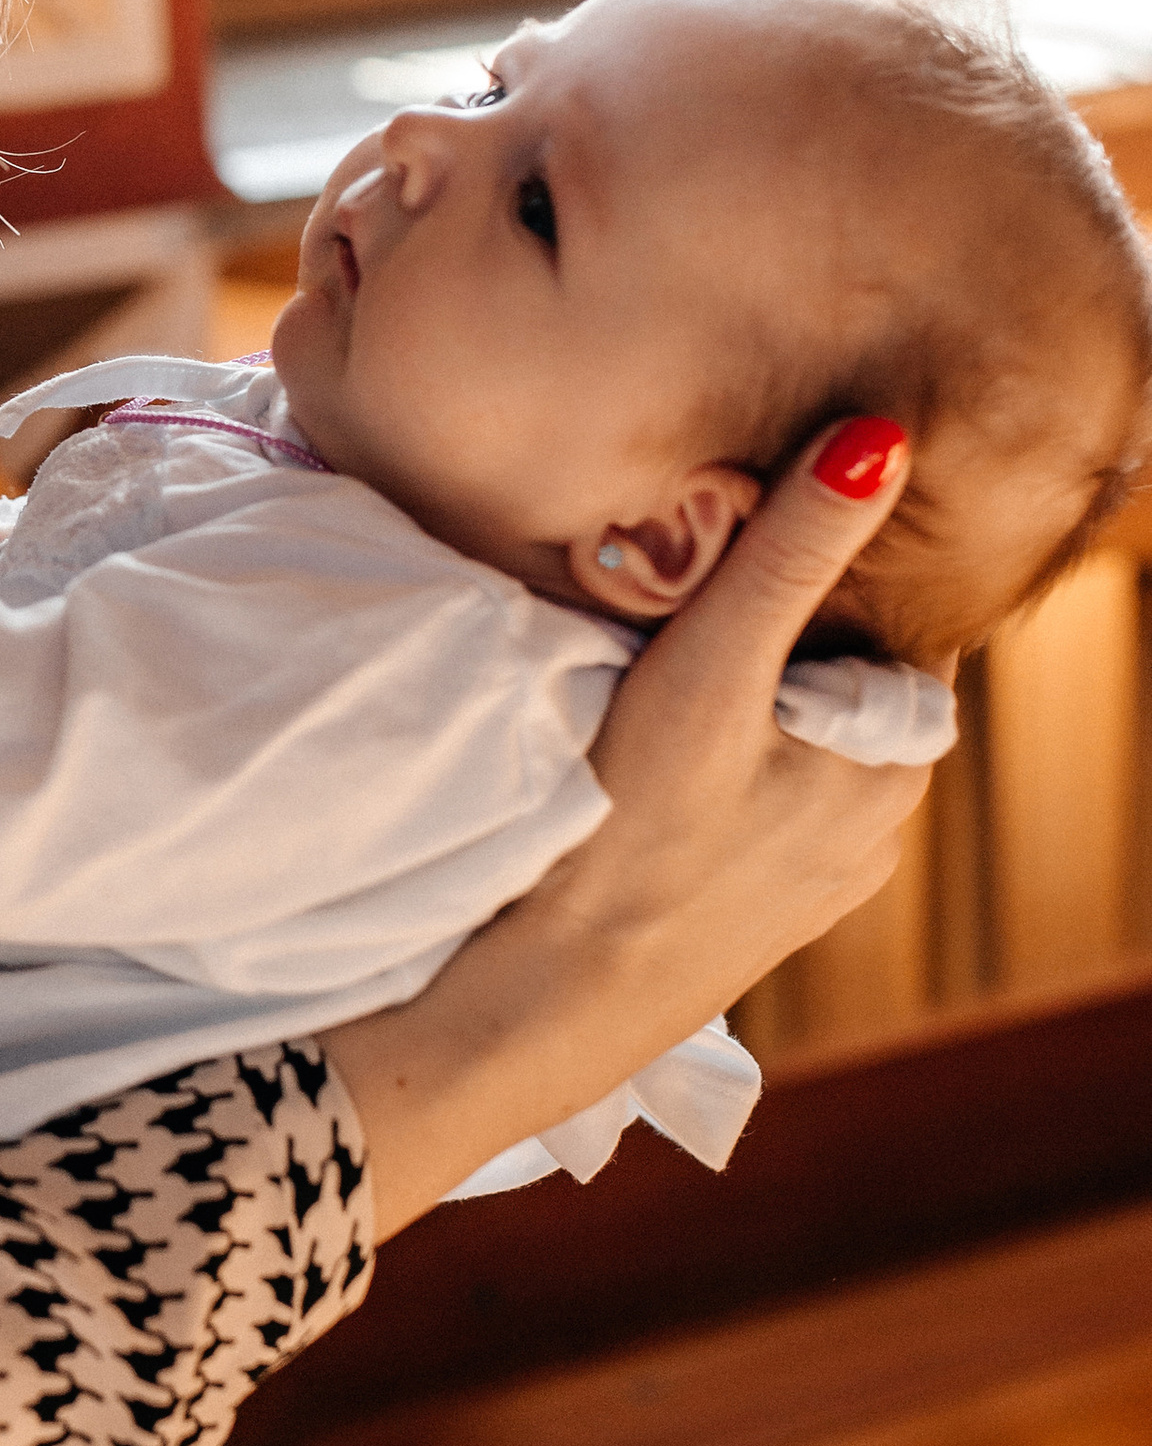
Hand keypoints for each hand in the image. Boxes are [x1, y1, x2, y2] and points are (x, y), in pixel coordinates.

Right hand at [335, 417, 930, 1237]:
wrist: (547, 1007)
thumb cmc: (630, 836)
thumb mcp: (712, 670)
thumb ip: (791, 552)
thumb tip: (881, 438)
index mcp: (899, 756)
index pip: (887, 617)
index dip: (815, 564)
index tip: (732, 534)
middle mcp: (881, 823)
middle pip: (836, 675)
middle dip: (774, 630)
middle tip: (672, 597)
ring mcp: (819, 876)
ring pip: (791, 738)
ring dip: (739, 700)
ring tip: (648, 675)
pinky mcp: (754, 910)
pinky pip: (753, 800)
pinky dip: (714, 767)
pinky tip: (646, 763)